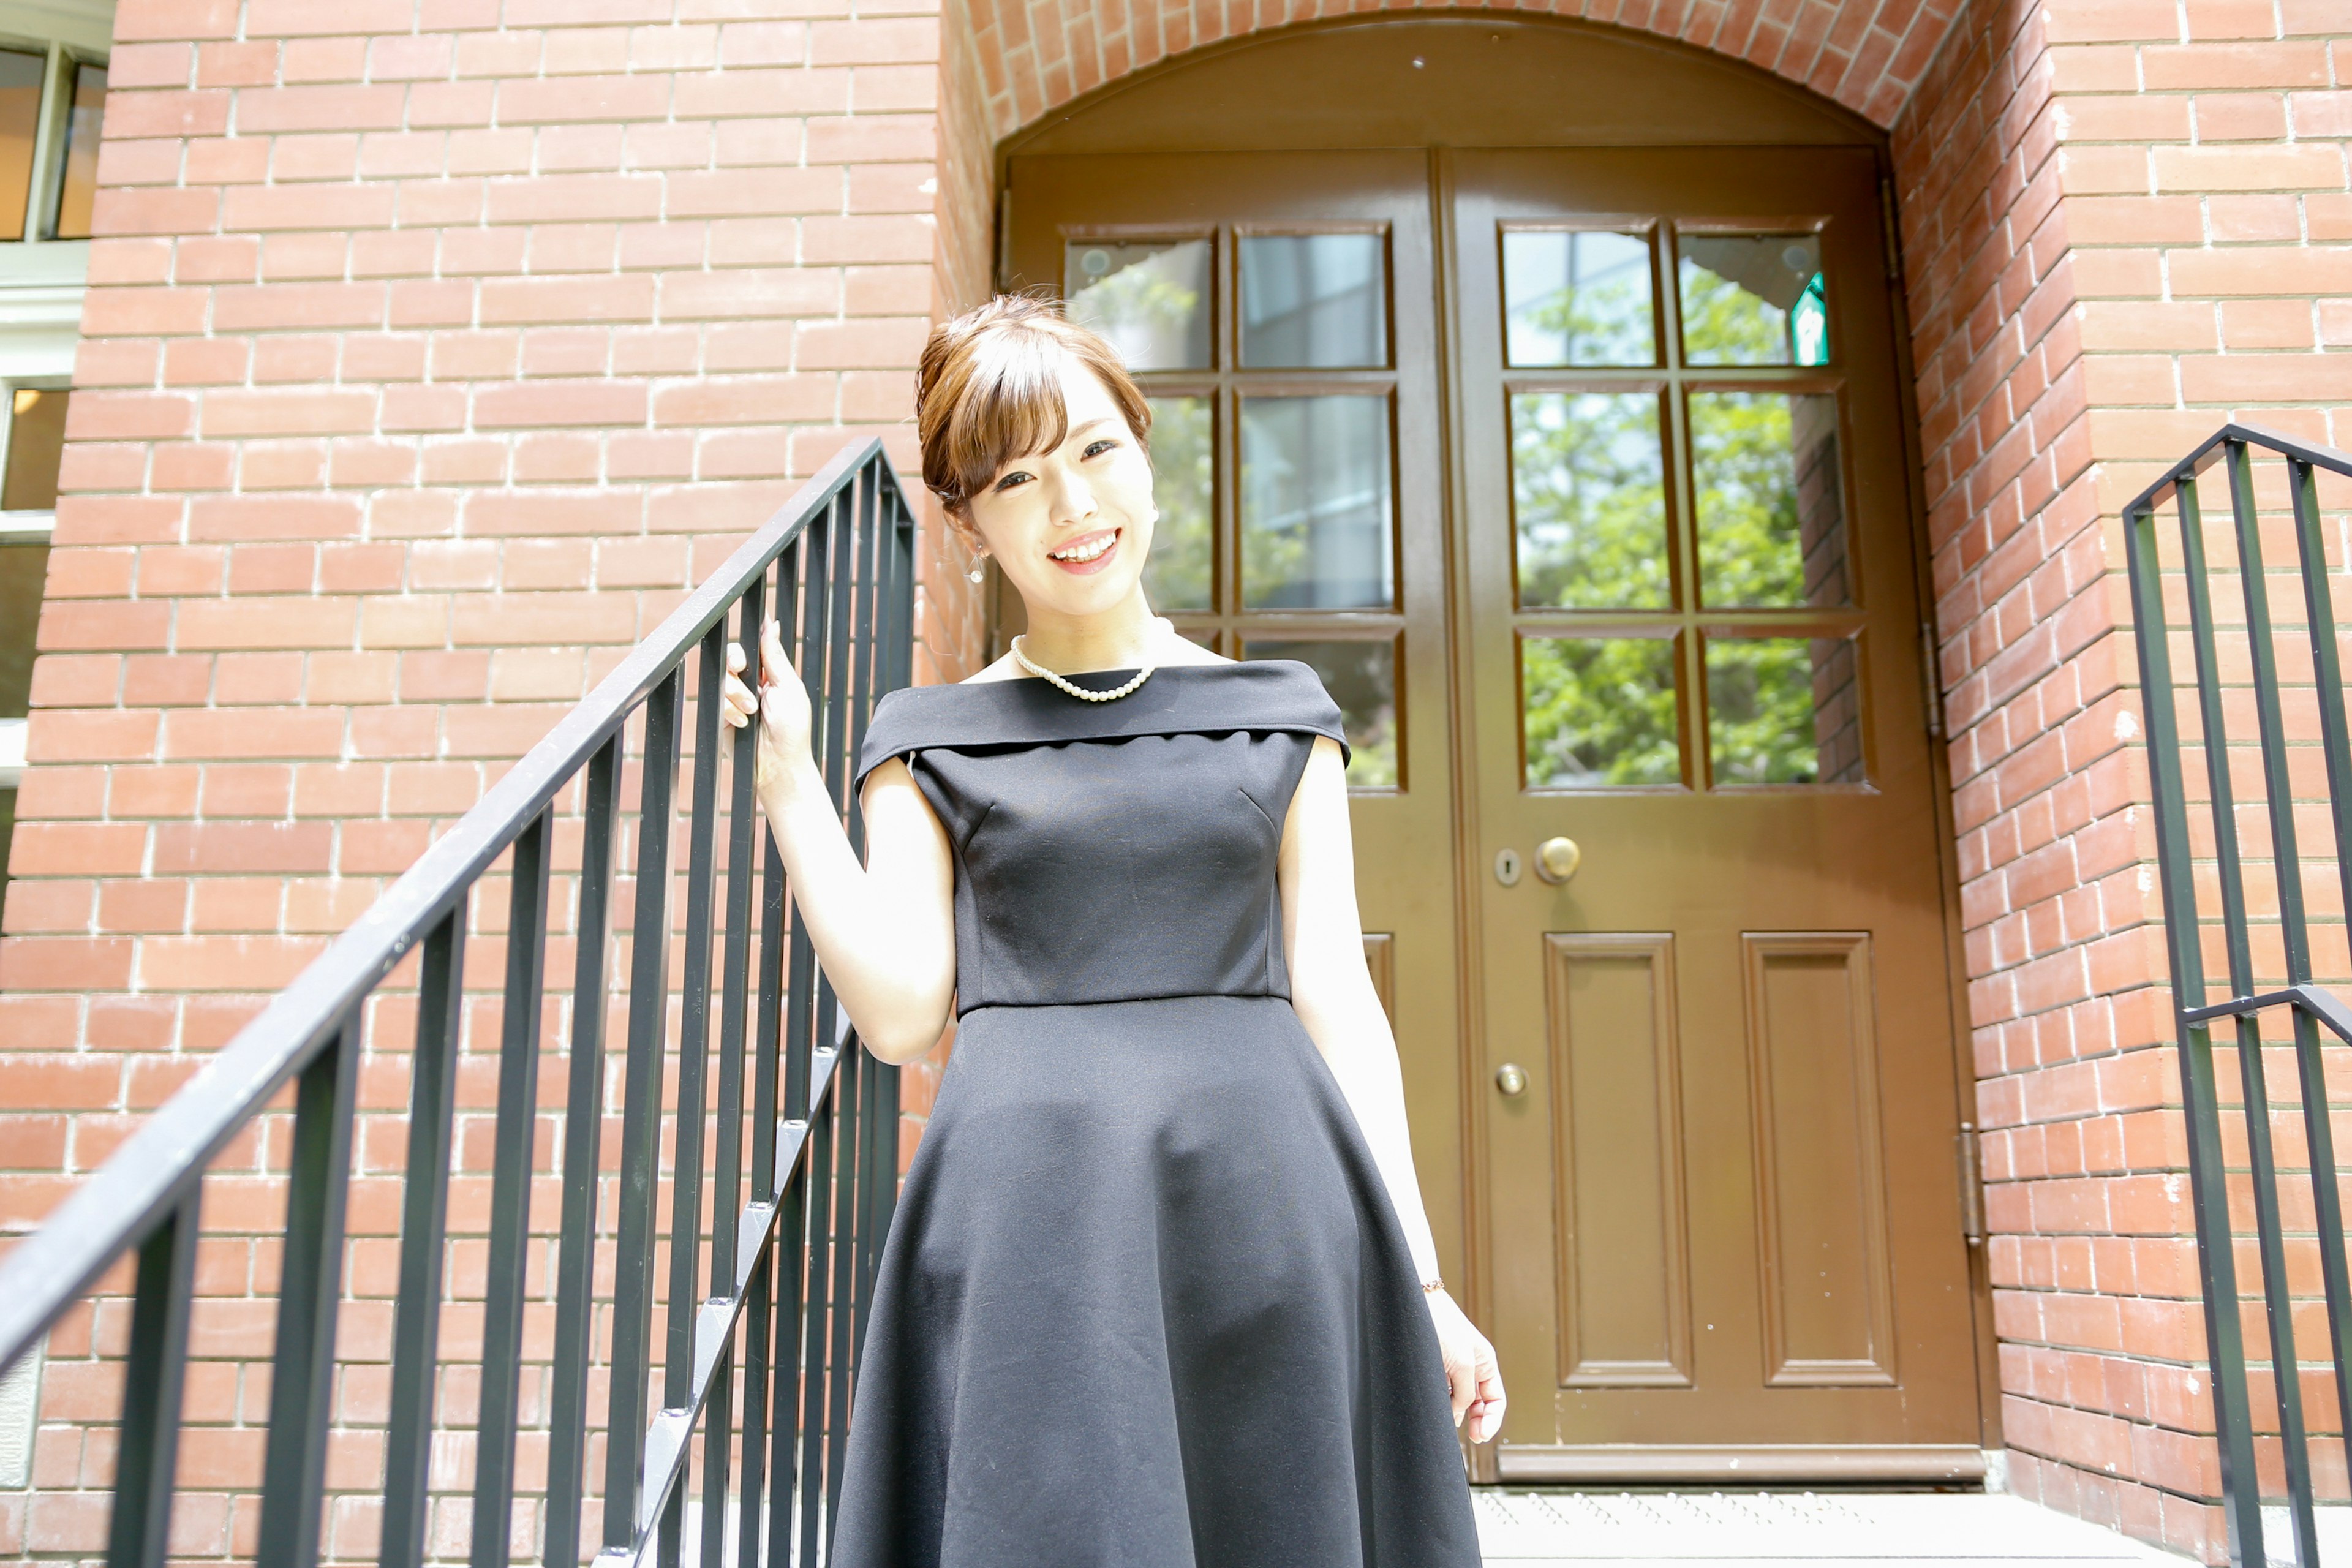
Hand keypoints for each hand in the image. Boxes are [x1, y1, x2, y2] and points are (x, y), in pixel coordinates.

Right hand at [720, 619, 815, 799]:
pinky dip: (729, 711)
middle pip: (731, 657)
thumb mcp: (788, 687)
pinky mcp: (722, 714)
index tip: (747, 647)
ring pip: (722, 677)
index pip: (752, 647)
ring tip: (751, 711)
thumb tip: (771, 624)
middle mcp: (751, 682)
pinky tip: (742, 723)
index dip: (747, 644)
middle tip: (742, 670)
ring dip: (736, 693)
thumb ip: (775, 656)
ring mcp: (735, 698)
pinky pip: (716, 700)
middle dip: (735, 663)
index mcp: (770, 672)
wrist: (779, 764)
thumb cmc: (792, 729)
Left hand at [1427, 1289, 1504, 1443]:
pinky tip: (1436, 1408)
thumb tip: (1459, 1417)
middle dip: (1476, 1422)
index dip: (1492, 1420)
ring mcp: (1452, 1369)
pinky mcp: (1434, 1370)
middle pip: (1479, 1405)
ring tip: (1446, 1419)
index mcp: (1485, 1363)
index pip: (1496, 1400)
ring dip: (1456, 1414)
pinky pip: (1443, 1394)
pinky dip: (1442, 1404)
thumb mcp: (1462, 1363)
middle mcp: (1471, 1368)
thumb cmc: (1441, 1325)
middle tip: (1470, 1437)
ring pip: (1459, 1402)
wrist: (1412, 1303)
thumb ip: (1465, 1392)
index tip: (1480, 1436)